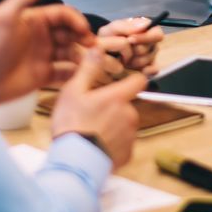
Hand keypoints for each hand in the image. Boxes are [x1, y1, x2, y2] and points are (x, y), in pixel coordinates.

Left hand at [0, 0, 95, 104]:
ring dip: (82, 55)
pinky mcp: (43, 75)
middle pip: (70, 33)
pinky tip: (82, 75)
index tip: (85, 31)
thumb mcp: (4, 17)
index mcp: (34, 20)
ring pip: (70, 52)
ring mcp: (43, 56)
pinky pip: (64, 72)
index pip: (62, 15)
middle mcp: (41, 36)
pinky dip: (75, 73)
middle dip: (83, 37)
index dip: (76, 20)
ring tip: (90, 62)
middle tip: (93, 47)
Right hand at [49, 48, 145, 168]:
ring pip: (124, 124)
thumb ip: (88, 69)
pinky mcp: (128, 153)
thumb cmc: (72, 126)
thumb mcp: (73, 91)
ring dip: (113, 125)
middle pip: (127, 104)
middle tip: (92, 114)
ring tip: (91, 131)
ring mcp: (131, 135)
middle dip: (114, 107)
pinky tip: (96, 144)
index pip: (139, 81)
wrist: (75, 162)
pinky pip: (122, 143)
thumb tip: (97, 49)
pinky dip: (112, 143)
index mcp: (119, 98)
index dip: (131, 80)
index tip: (122, 83)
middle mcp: (130, 115)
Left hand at [96, 16, 165, 74]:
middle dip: (136, 50)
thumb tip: (145, 24)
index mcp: (144, 30)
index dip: (145, 37)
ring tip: (122, 60)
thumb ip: (125, 26)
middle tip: (123, 50)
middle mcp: (149, 43)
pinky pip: (151, 71)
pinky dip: (142, 71)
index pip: (157, 33)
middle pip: (153, 48)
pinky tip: (131, 70)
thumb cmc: (106, 41)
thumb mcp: (110, 31)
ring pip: (149, 60)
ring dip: (134, 61)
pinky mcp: (147, 70)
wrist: (99, 58)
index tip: (130, 39)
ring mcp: (149, 57)